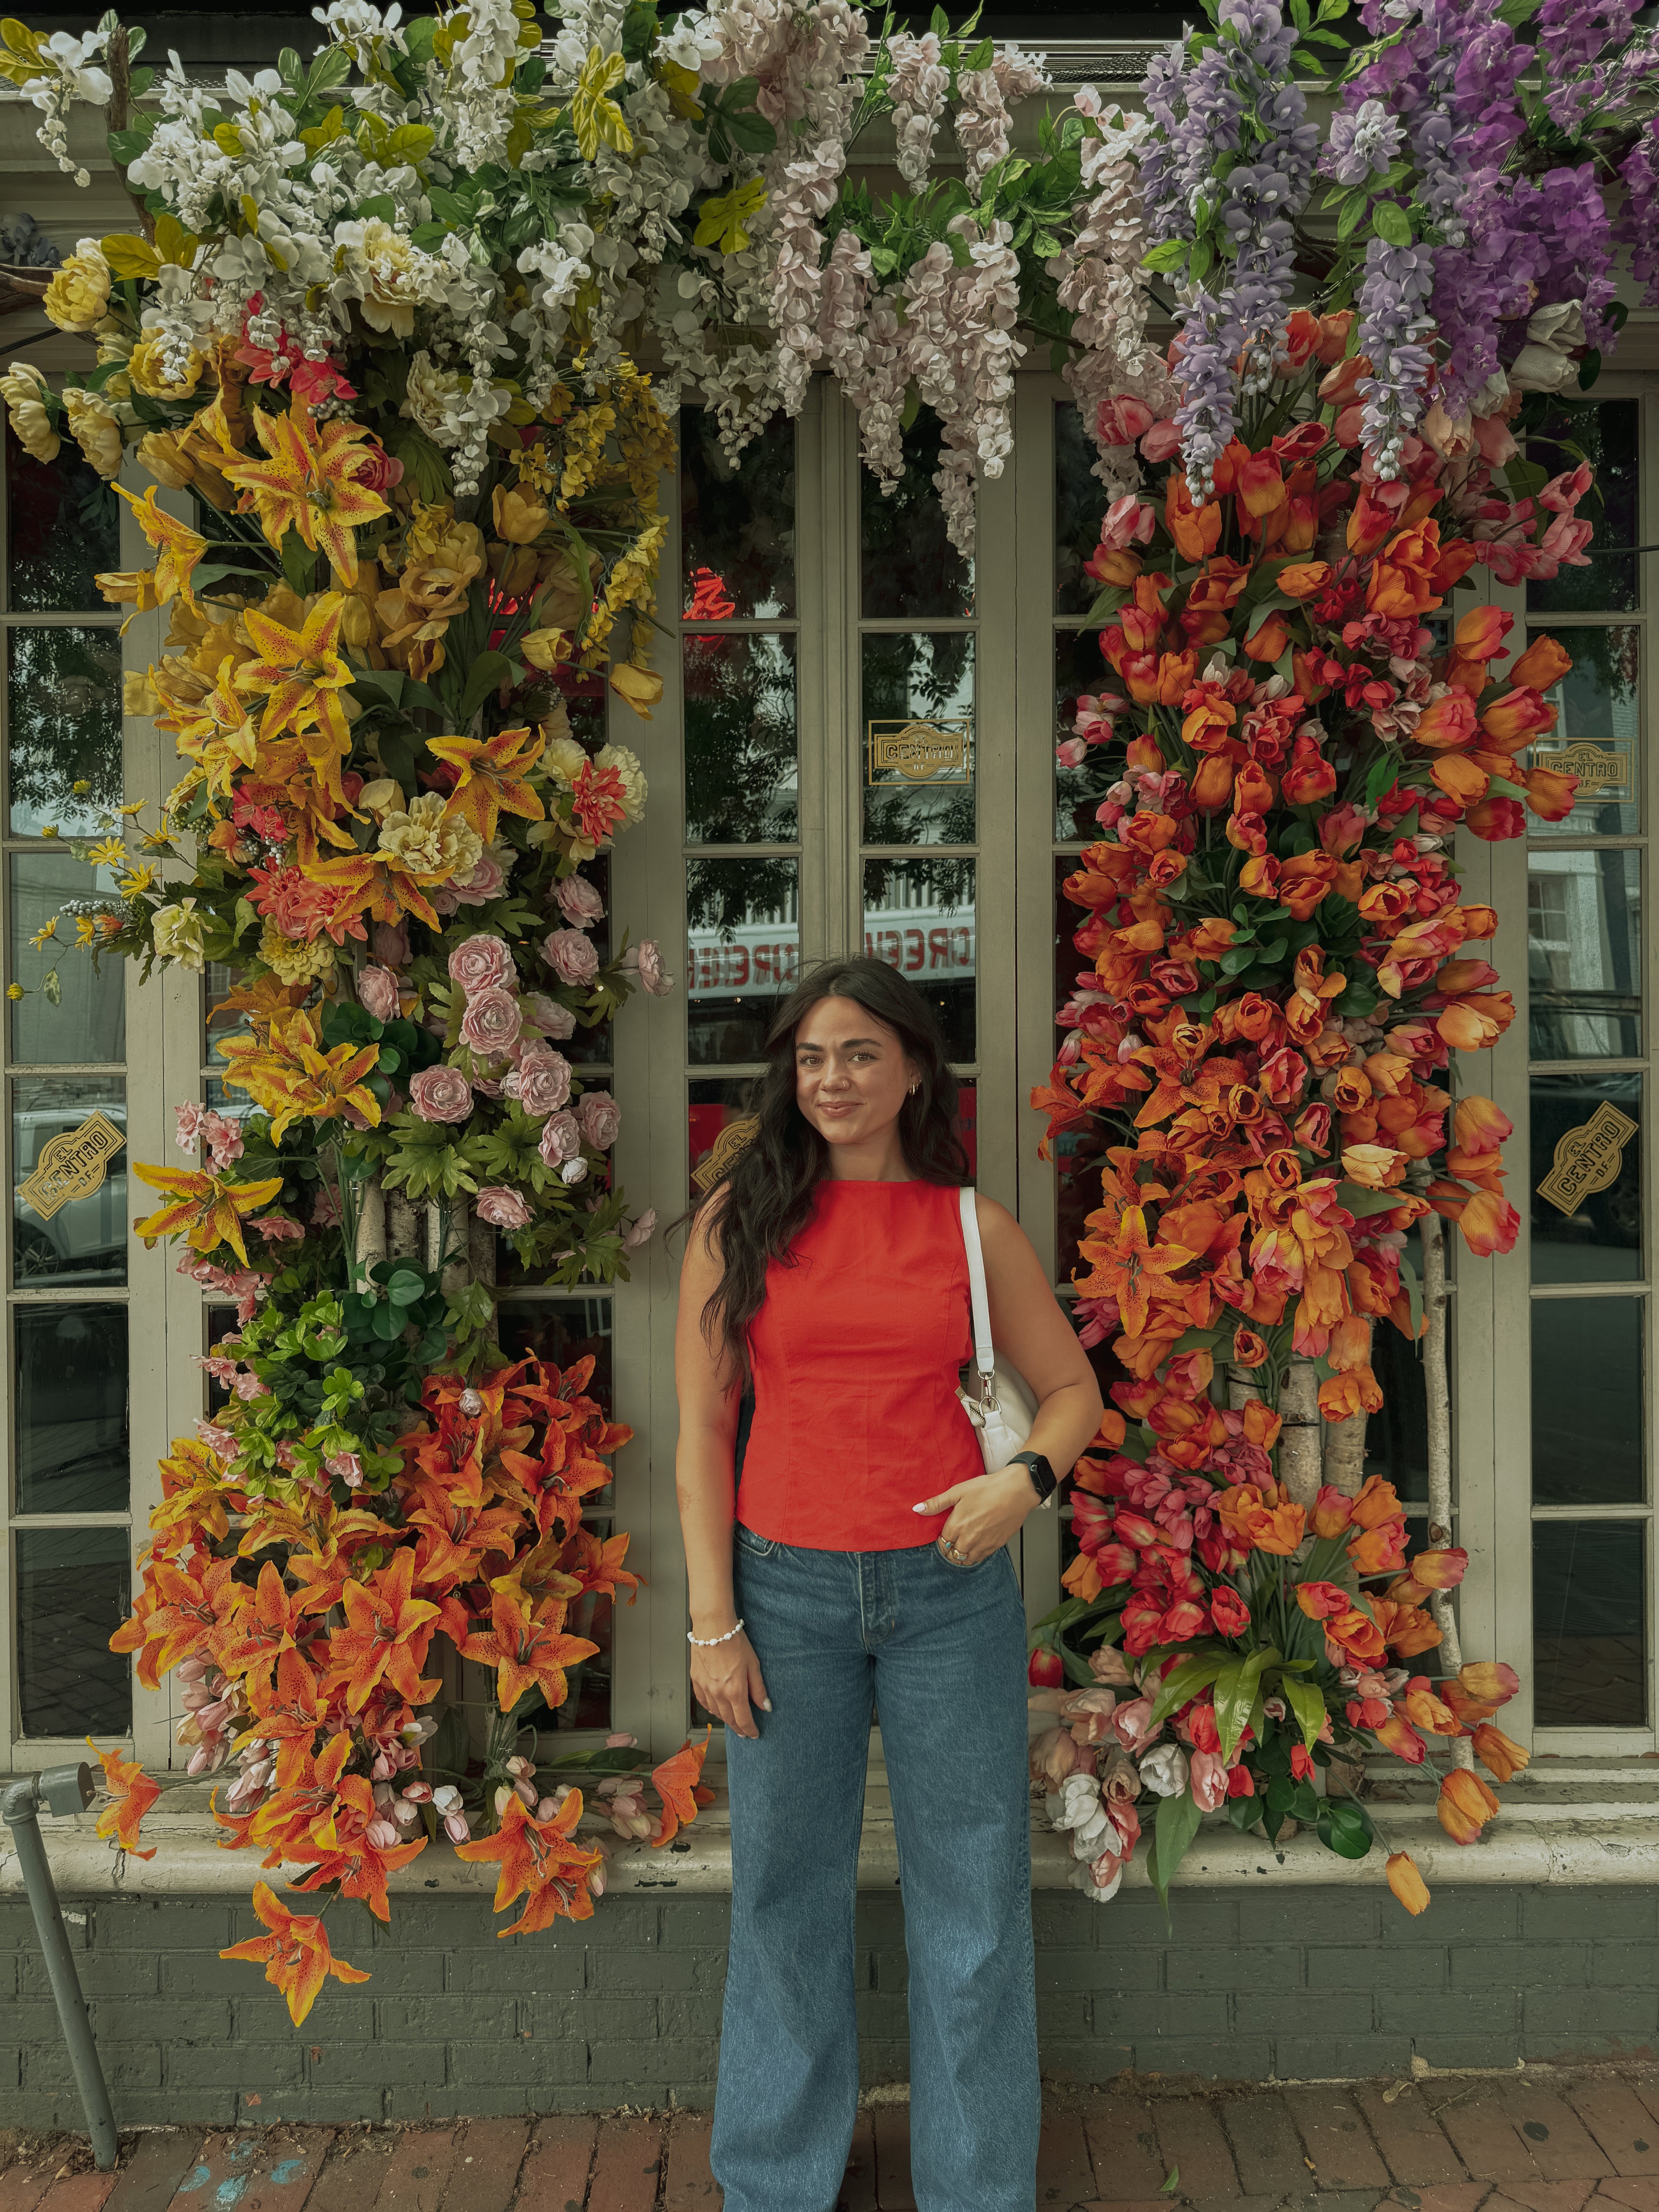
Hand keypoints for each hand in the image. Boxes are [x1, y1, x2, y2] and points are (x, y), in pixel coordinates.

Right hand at [690, 1627, 770, 1738]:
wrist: (712, 1627)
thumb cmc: (734, 1641)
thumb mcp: (753, 1664)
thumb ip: (758, 1688)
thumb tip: (765, 1706)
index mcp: (735, 1691)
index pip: (743, 1719)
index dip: (750, 1730)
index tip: (754, 1734)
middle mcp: (718, 1693)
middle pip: (729, 1719)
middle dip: (738, 1728)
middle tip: (744, 1732)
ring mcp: (705, 1688)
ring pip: (716, 1712)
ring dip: (725, 1719)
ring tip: (733, 1721)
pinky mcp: (696, 1681)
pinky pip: (703, 1701)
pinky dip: (711, 1708)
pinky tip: (716, 1708)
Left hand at [912, 1464, 1037, 1566]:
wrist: (1015, 1491)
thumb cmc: (987, 1489)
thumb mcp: (958, 1491)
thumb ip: (937, 1503)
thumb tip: (917, 1509)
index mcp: (956, 1526)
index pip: (942, 1543)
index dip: (941, 1540)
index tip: (943, 1536)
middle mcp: (968, 1539)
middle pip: (952, 1554)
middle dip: (949, 1550)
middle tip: (951, 1542)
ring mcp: (982, 1544)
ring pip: (966, 1560)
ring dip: (961, 1556)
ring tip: (962, 1547)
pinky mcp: (995, 1545)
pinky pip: (980, 1558)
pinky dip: (975, 1556)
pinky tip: (976, 1547)